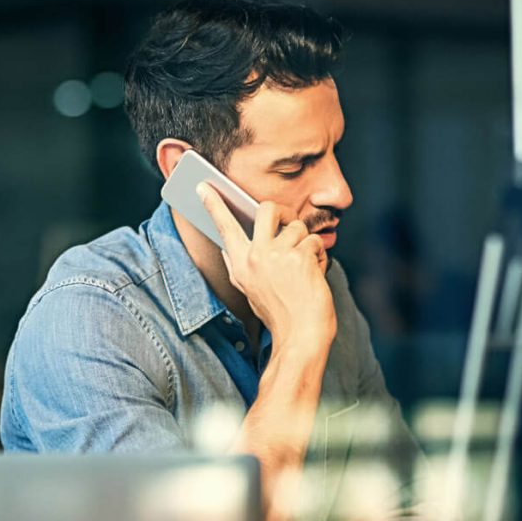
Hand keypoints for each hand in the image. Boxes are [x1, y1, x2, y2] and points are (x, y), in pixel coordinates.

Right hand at [197, 182, 336, 351]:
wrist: (301, 335)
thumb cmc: (280, 313)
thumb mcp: (250, 290)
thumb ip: (240, 266)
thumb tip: (227, 247)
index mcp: (240, 264)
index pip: (224, 227)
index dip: (214, 205)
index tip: (202, 185)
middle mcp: (255, 256)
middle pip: (267, 209)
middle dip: (283, 212)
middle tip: (289, 224)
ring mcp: (277, 255)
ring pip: (298, 227)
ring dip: (306, 244)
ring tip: (304, 268)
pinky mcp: (299, 257)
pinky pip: (314, 242)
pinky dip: (319, 256)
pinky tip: (315, 274)